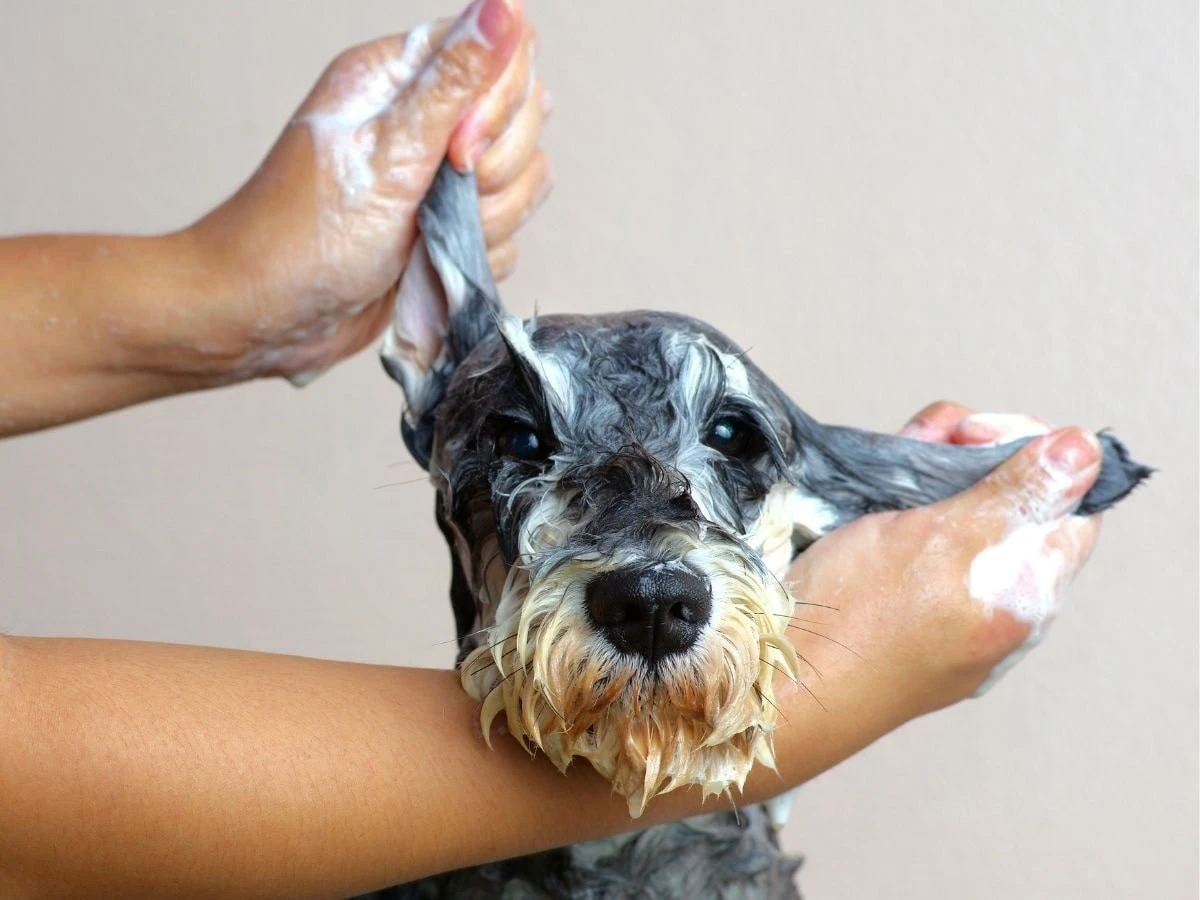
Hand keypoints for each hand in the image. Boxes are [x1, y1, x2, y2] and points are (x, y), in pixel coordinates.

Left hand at [185, 0, 549, 384]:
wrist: (270, 317)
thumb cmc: (303, 236)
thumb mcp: (387, 152)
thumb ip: (456, 81)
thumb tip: (505, 6)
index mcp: (401, 78)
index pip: (502, 54)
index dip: (499, 106)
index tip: (457, 150)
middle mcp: (426, 121)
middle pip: (524, 122)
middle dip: (494, 172)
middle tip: (435, 197)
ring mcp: (440, 178)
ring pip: (522, 182)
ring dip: (487, 221)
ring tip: (425, 238)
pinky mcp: (449, 228)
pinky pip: (507, 235)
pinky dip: (475, 257)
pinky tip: (428, 264)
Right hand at [780, 405, 1103, 730]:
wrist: (777, 682)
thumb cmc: (858, 622)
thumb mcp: (944, 538)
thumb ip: (1018, 495)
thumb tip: (1085, 451)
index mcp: (1026, 597)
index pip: (1069, 507)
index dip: (1035, 455)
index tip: (976, 435)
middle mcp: (995, 607)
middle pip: (1012, 509)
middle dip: (974, 457)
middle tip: (933, 439)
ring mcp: (946, 611)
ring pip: (961, 522)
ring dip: (934, 476)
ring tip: (894, 459)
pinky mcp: (899, 608)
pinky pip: (921, 549)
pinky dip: (902, 508)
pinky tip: (873, 489)